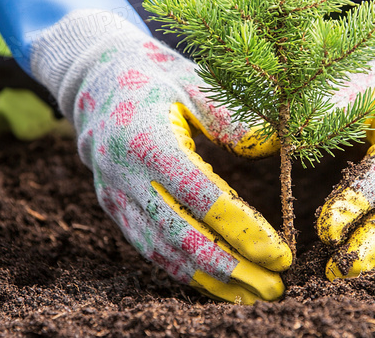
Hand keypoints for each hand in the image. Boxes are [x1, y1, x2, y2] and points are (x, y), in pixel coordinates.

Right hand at [0, 0, 290, 303]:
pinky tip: (217, 284)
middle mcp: (124, 174)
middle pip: (181, 236)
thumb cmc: (157, 77)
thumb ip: (234, 118)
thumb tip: (277, 148)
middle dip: (231, 268)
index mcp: (147, 139)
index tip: (279, 252)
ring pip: (163, 251)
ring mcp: (114, 196)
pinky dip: (184, 271)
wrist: (95, 79)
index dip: (241, 229)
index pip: (200, 196)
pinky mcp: (113, 208)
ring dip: (209, 280)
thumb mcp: (196, 83)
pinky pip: (150, 248)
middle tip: (274, 289)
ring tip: (252, 296)